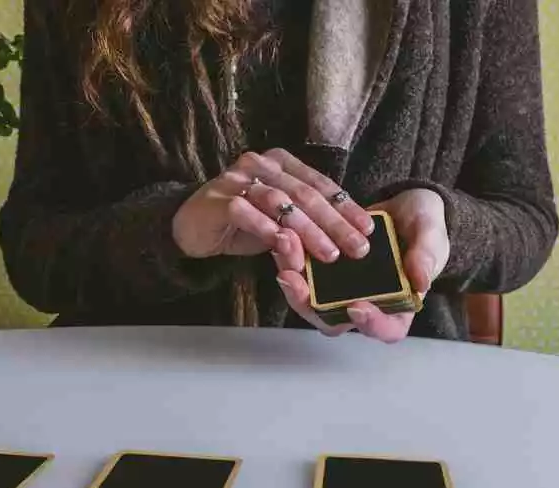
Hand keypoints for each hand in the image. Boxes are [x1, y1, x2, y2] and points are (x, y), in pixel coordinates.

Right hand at [172, 148, 373, 262]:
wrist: (191, 226)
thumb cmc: (242, 222)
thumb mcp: (279, 220)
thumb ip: (305, 221)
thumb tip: (347, 237)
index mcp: (281, 163)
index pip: (320, 184)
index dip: (346, 206)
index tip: (368, 230)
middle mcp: (261, 165)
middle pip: (305, 193)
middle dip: (335, 222)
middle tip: (357, 247)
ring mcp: (238, 180)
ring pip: (280, 202)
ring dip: (308, 230)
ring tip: (329, 254)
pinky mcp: (218, 200)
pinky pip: (247, 213)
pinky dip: (267, 229)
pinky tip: (284, 245)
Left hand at [274, 188, 449, 342]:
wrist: (405, 203)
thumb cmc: (425, 224)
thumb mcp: (431, 234)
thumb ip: (426, 256)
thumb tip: (420, 284)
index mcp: (398, 306)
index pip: (386, 329)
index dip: (371, 325)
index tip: (357, 307)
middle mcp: (365, 304)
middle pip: (334, 321)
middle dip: (309, 304)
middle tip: (293, 279)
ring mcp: (341, 289)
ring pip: (311, 300)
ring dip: (293, 280)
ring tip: (284, 248)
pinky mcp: (324, 270)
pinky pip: (303, 273)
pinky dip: (290, 257)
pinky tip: (282, 235)